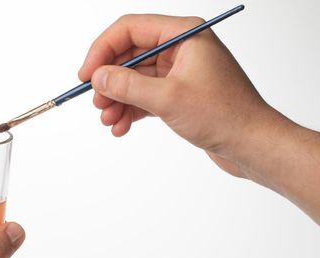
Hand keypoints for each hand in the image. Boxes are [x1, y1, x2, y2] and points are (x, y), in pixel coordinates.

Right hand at [79, 14, 319, 223]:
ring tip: (108, 119)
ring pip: (135, 78)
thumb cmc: (225, 115)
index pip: (131, 29)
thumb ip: (128, 85)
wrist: (253, 145)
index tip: (87, 74)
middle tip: (96, 102)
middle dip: (110, 80)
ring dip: (117, 99)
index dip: (103, 50)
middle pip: (130, 54)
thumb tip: (98, 77)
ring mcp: (180, 71)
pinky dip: (131, 109)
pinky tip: (121, 126)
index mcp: (184, 34)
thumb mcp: (168, 99)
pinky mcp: (180, 93)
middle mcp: (181, 48)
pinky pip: (145, 95)